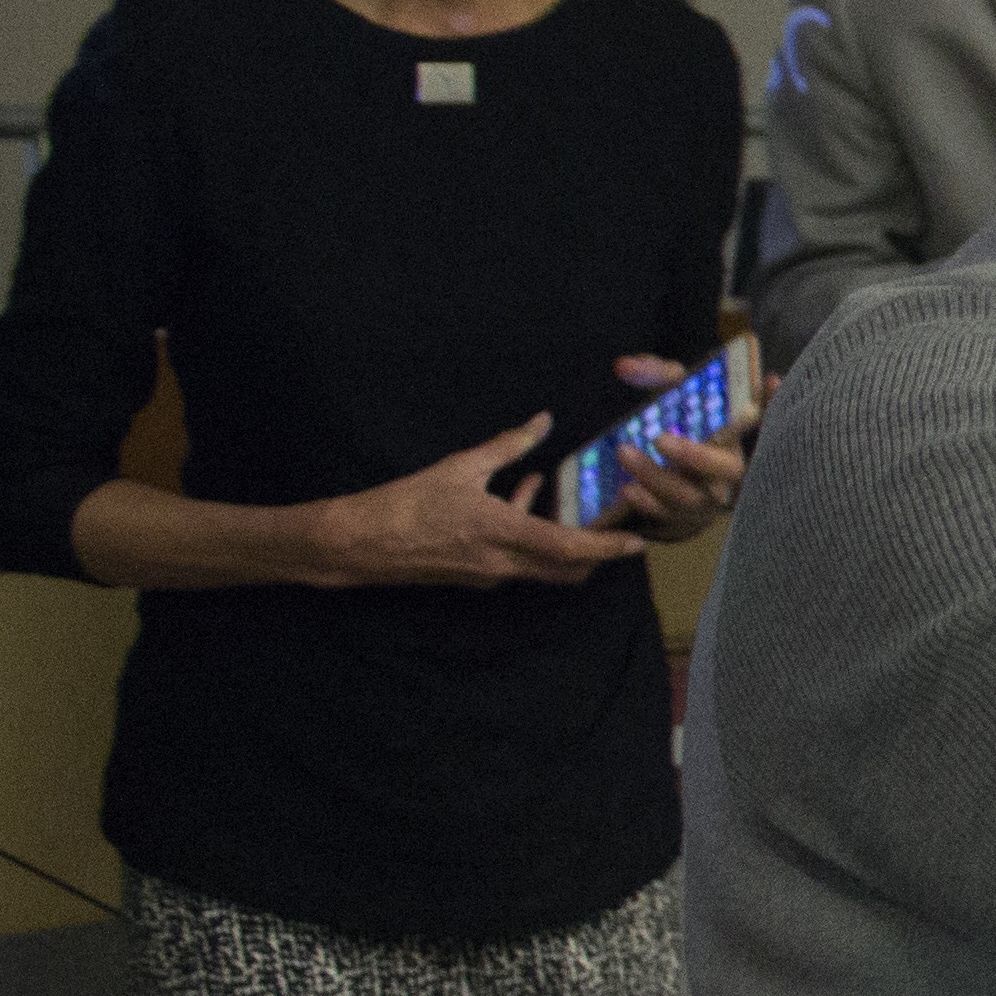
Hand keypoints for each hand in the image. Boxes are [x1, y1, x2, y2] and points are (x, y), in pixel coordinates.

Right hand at [306, 417, 643, 589]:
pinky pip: (518, 559)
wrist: (358, 544)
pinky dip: (533, 535)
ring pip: (544, 566)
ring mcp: (489, 574)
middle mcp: (502, 564)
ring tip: (578, 503)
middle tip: (620, 525)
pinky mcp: (475, 574)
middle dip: (598, 552)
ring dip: (565, 542)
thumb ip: (507, 447)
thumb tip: (542, 421)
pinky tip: (528, 495)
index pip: (570, 550)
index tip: (637, 542)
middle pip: (567, 569)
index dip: (607, 548)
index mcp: (503, 536)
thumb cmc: (405, 503)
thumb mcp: (459, 468)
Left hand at [594, 353, 754, 544]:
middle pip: (728, 471)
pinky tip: (627, 489)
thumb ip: (654, 374)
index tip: (751, 405)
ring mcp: (711, 500)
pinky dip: (649, 505)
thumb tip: (623, 366)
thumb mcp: (674, 392)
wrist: (667, 471)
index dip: (767, 413)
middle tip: (660, 438)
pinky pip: (670, 518)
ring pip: (691, 497)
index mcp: (738, 437)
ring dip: (657, 477)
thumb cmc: (681, 422)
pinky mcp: (687, 520)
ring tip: (625, 454)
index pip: (762, 426)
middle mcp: (732, 472)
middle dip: (695, 456)